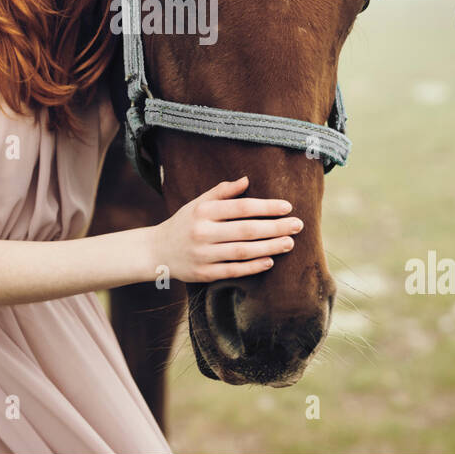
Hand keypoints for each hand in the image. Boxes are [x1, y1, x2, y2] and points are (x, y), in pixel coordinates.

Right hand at [147, 175, 301, 283]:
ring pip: (242, 251)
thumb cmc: (183, 223)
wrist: (156, 251)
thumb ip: (221, 192)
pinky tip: (270, 261)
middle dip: (275, 227)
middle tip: (298, 225)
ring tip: (289, 243)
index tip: (288, 207)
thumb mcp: (197, 203)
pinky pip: (233, 271)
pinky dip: (253, 266)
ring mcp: (203, 255)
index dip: (266, 207)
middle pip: (246, 230)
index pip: (241, 207)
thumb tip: (246, 180)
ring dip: (269, 247)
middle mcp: (203, 232)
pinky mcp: (203, 274)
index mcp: (203, 211)